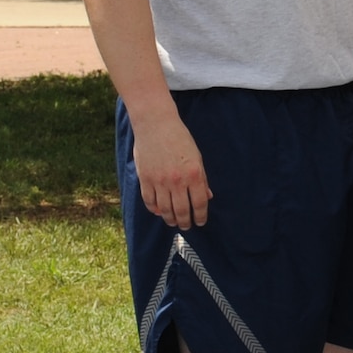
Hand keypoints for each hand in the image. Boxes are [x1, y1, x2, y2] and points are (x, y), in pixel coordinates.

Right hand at [130, 106, 211, 227]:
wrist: (156, 125)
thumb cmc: (180, 139)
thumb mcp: (197, 158)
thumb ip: (202, 179)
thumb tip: (207, 197)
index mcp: (194, 174)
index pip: (200, 203)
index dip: (201, 216)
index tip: (200, 222)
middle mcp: (177, 181)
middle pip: (182, 210)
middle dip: (185, 222)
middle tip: (186, 227)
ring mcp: (159, 181)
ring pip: (165, 209)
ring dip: (170, 219)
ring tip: (174, 222)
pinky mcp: (144, 179)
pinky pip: (149, 201)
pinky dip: (155, 209)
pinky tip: (160, 212)